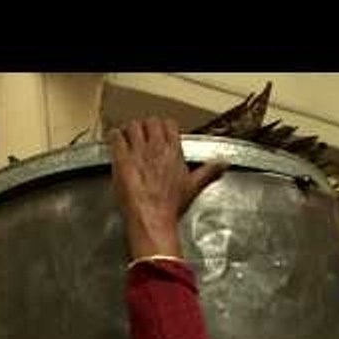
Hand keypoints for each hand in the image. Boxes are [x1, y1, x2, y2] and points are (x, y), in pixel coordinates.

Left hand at [108, 117, 226, 260]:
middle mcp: (156, 147)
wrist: (152, 216)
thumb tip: (224, 164)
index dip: (162, 127)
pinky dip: (114, 137)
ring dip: (129, 130)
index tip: (159, 133)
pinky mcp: (121, 160)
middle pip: (150, 122)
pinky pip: (116, 138)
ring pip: (132, 126)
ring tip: (126, 136)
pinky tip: (114, 141)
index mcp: (174, 150)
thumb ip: (209, 171)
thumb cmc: (171, 205)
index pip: (168, 124)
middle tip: (142, 135)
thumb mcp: (193, 186)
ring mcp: (138, 152)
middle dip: (145, 127)